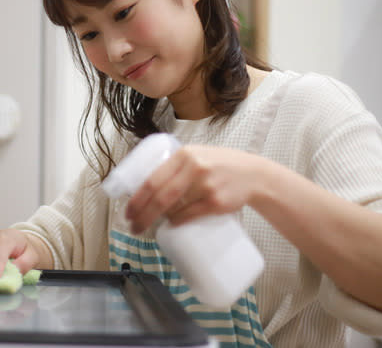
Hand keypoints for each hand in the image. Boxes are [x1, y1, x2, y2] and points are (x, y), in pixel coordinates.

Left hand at [125, 145, 265, 233]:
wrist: (253, 174)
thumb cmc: (219, 166)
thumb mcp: (196, 155)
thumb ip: (174, 166)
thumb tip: (145, 186)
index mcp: (184, 154)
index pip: (152, 179)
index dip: (137, 199)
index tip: (127, 212)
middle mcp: (194, 167)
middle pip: (159, 196)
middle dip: (142, 215)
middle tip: (133, 227)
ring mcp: (206, 185)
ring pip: (173, 208)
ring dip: (158, 220)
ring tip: (148, 227)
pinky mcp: (217, 202)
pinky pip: (190, 216)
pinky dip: (177, 222)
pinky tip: (171, 225)